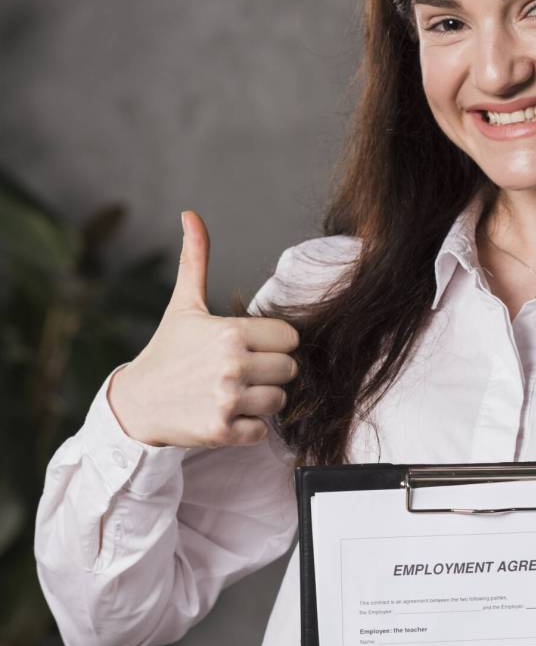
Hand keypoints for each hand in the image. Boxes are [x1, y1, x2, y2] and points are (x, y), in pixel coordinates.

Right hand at [107, 209, 300, 447]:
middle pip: (290, 370)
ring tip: (235, 393)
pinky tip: (227, 414)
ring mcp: (227, 400)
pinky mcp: (223, 430)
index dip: (274, 343)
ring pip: (280, 401)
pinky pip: (263, 431)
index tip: (252, 347)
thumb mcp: (183, 306)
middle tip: (243, 372)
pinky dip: (249, 427)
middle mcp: (232, 366)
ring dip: (262, 400)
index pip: (289, 338)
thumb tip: (191, 215)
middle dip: (271, 372)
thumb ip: (196, 260)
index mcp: (230, 333)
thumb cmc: (166, 352)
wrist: (136, 403)